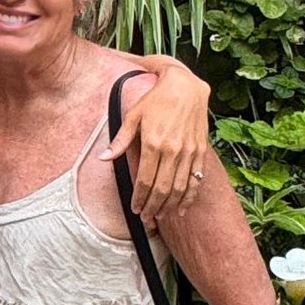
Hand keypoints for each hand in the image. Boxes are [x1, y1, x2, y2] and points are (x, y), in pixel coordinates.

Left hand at [112, 61, 213, 226]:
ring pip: (180, 188)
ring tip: (161, 216)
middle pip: (162, 188)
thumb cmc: (156, 99)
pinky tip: (182, 208)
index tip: (135, 209)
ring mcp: (188, 151)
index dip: (139, 198)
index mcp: (154, 143)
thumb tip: (104, 158)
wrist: (186, 86)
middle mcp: (172, 150)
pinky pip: (196, 179)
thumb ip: (120, 140)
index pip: (145, 179)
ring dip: (170, 206)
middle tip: (146, 218)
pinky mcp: (200, 150)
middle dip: (153, 207)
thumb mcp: (133, 115)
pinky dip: (189, 197)